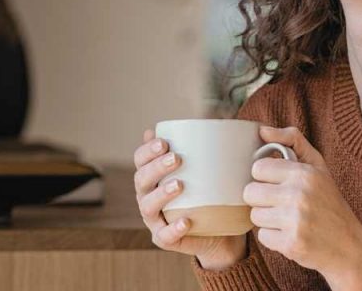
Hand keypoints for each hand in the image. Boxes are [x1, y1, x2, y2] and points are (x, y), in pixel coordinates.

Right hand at [133, 128, 245, 269]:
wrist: (221, 231)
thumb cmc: (210, 193)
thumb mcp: (208, 169)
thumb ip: (202, 147)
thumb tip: (200, 121)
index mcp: (153, 177)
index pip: (140, 160)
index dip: (146, 150)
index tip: (164, 142)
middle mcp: (148, 197)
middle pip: (141, 180)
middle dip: (155, 168)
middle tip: (176, 158)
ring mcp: (155, 220)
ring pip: (147, 207)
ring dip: (161, 195)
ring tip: (179, 185)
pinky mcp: (166, 240)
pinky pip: (165, 237)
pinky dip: (173, 229)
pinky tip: (187, 221)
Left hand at [246, 126, 361, 289]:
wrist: (349, 246)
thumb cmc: (330, 203)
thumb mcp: (318, 167)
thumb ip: (292, 141)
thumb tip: (262, 129)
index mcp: (305, 173)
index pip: (258, 168)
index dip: (265, 177)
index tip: (278, 183)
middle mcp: (299, 195)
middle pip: (250, 192)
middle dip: (262, 199)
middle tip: (281, 203)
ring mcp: (295, 221)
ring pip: (254, 215)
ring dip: (267, 219)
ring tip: (287, 219)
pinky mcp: (291, 244)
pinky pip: (262, 237)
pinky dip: (274, 238)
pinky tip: (291, 234)